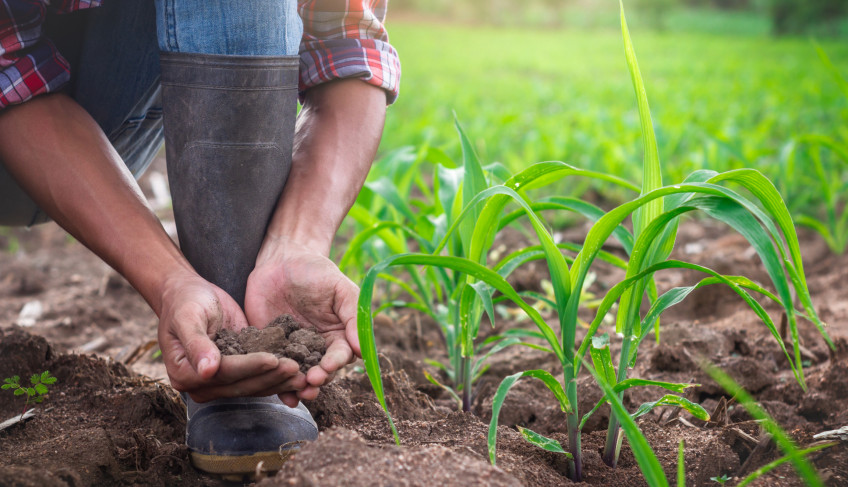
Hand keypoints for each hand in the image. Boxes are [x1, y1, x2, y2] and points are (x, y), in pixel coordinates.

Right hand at [157, 271, 304, 401]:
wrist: (189, 295)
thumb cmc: (185, 302)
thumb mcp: (188, 317)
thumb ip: (196, 343)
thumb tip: (207, 371)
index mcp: (185, 374)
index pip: (224, 374)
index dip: (249, 367)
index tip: (273, 359)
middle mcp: (203, 384)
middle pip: (242, 384)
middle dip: (270, 376)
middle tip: (296, 368)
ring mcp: (220, 382)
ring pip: (253, 386)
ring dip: (279, 381)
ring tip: (302, 373)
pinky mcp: (237, 374)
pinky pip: (258, 379)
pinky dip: (278, 376)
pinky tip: (298, 372)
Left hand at [245, 240, 360, 405]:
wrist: (281, 260)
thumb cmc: (316, 271)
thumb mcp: (340, 288)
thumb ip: (354, 315)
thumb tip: (360, 348)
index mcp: (338, 335)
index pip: (340, 356)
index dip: (335, 364)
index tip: (328, 367)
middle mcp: (317, 348)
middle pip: (321, 372)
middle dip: (317, 380)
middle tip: (310, 383)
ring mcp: (293, 350)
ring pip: (299, 375)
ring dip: (299, 387)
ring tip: (296, 393)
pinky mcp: (270, 349)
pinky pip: (274, 369)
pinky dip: (276, 384)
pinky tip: (279, 395)